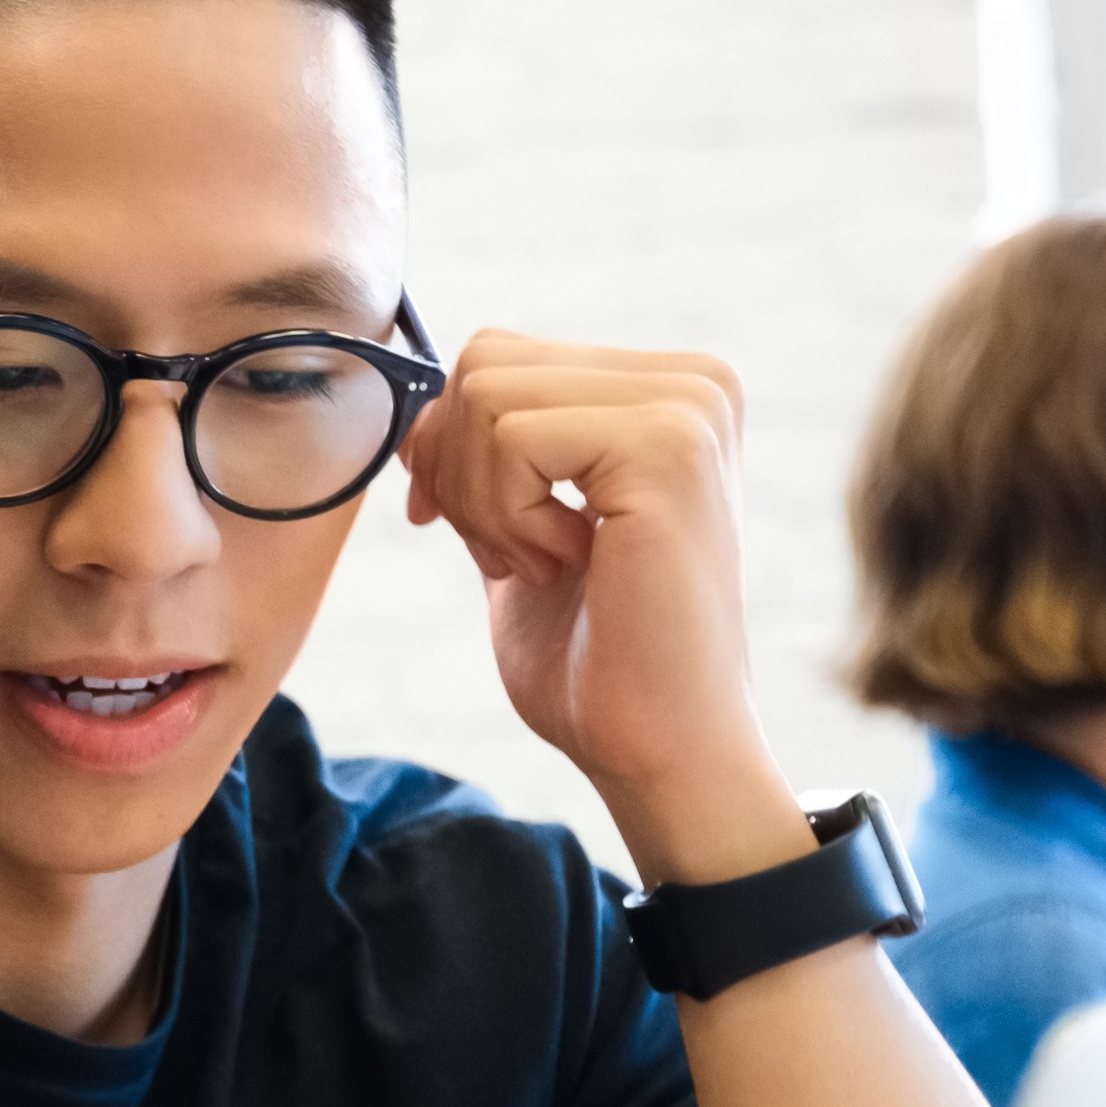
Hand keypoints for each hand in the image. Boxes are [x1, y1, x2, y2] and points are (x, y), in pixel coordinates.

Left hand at [395, 332, 809, 879]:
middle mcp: (694, 382)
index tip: (479, 535)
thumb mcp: (518, 531)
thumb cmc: (598, 660)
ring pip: (486, 395)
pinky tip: (569, 566)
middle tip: (522, 559)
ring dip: (485, 502)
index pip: (498, 356)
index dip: (451, 447)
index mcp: (668, 391)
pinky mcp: (668, 445)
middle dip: (461, 472)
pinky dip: (506, 517)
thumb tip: (411, 411)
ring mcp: (688, 407)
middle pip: (485, 361)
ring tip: (549, 566)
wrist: (659, 750)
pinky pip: (510, 436)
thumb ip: (482, 459)